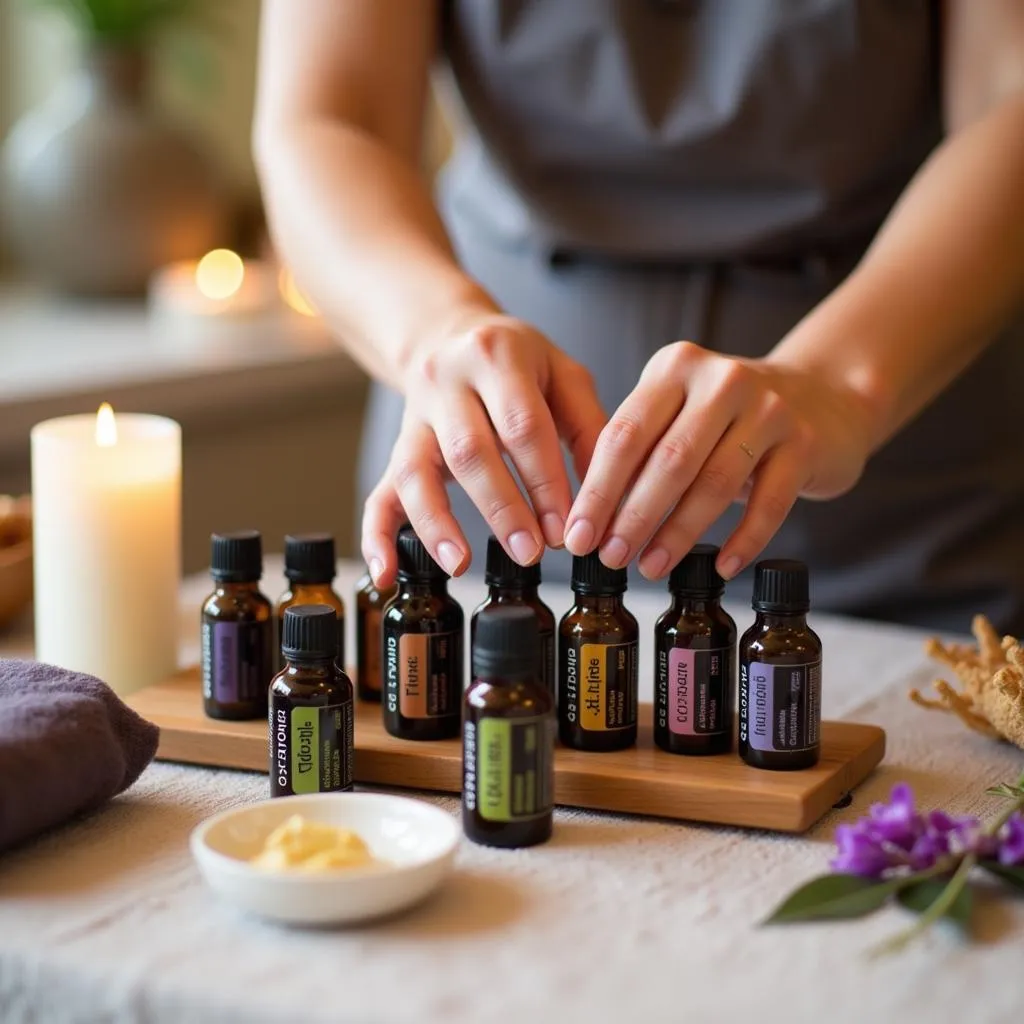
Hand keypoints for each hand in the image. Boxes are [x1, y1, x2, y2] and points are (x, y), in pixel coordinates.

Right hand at [362, 308, 606, 585]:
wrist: (450, 335)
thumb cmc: (519, 362)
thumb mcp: (563, 374)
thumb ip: (589, 427)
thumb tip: (609, 496)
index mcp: (496, 355)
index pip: (522, 424)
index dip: (544, 479)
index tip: (566, 527)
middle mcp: (446, 381)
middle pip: (468, 450)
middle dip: (501, 507)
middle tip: (531, 552)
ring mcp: (413, 416)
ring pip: (415, 472)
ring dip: (437, 524)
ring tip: (461, 565)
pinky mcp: (397, 448)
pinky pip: (378, 493)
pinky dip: (378, 537)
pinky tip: (386, 574)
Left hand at [564, 341, 874, 579]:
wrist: (820, 397)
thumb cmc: (727, 417)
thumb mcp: (677, 412)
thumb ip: (638, 450)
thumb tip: (590, 520)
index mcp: (676, 367)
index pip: (626, 434)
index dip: (598, 491)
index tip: (578, 536)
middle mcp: (722, 380)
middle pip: (668, 460)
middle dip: (633, 517)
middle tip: (610, 557)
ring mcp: (769, 409)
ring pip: (714, 483)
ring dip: (678, 533)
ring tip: (651, 566)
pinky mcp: (804, 443)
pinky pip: (770, 502)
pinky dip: (743, 539)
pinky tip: (721, 566)